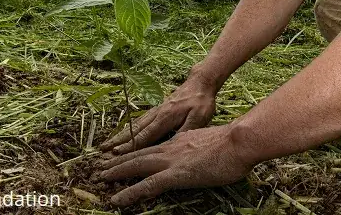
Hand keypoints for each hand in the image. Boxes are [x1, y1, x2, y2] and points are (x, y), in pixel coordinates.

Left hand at [96, 124, 253, 205]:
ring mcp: (171, 160)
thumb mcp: (212, 144)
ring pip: (136, 166)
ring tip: (101, 178)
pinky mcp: (175, 174)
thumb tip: (199, 156)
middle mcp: (171, 147)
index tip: (127, 157)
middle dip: (119, 160)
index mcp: (180, 141)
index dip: (138, 153)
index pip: (153, 148)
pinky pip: (147, 185)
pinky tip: (117, 200)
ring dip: (117, 172)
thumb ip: (200, 149)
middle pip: (139, 154)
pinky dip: (129, 192)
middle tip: (102, 166)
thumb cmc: (235, 145)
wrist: (240, 141)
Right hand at [99, 73, 216, 154]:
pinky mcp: (157, 108)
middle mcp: (156, 114)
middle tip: (102, 150)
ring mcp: (155, 110)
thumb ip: (187, 131)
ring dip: (120, 134)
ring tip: (107, 143)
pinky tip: (124, 133)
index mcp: (165, 118)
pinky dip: (129, 128)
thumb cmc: (201, 101)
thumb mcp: (199, 117)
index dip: (130, 145)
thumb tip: (174, 144)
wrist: (200, 82)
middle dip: (118, 141)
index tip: (115, 153)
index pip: (145, 135)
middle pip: (134, 129)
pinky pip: (140, 120)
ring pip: (135, 124)